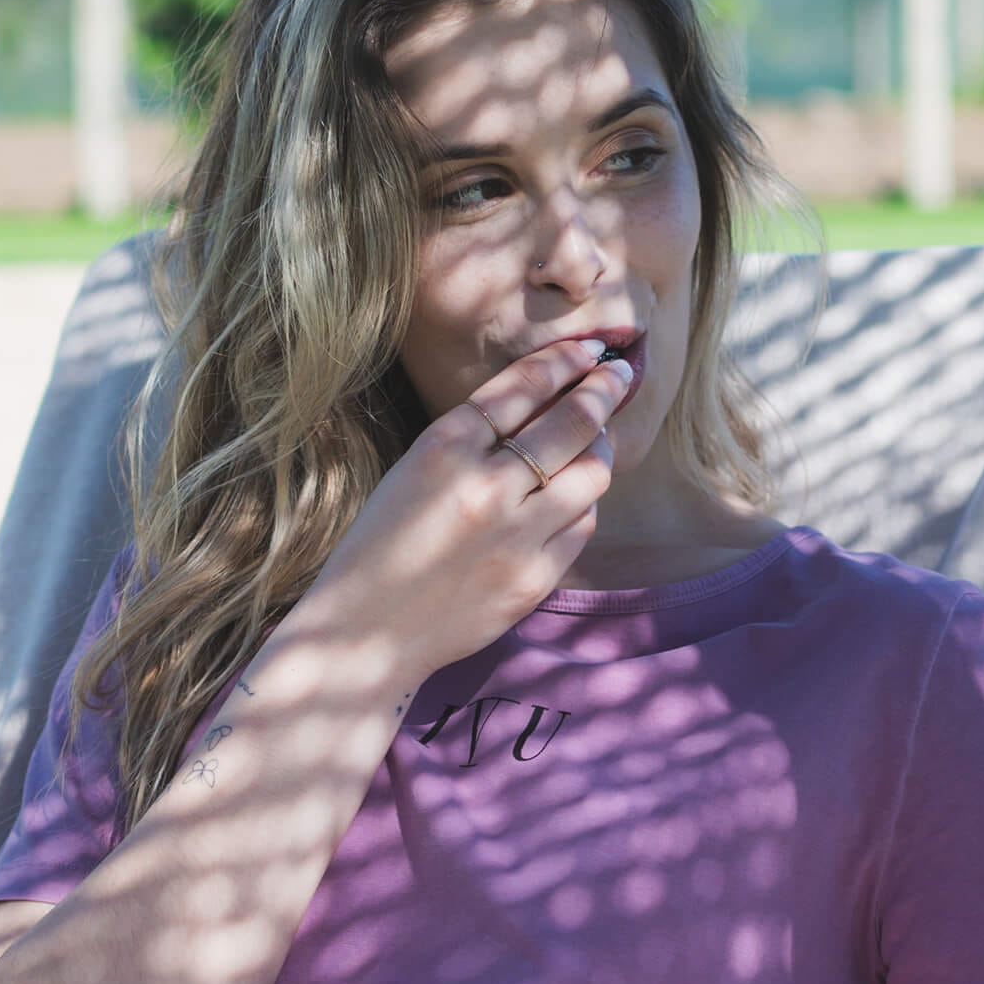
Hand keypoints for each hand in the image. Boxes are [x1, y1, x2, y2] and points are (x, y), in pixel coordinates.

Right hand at [308, 341, 631, 685]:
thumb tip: (544, 403)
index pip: (521, 387)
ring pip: (591, 473)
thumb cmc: (381, 547)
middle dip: (602, 390)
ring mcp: (514, 536)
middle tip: (617, 377)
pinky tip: (572, 499)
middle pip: (570, 423)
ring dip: (600, 448)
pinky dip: (583, 504)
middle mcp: (483, 487)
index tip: (588, 351)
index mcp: (442, 449)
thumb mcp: (411, 472)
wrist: (366, 632)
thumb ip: (469, 440)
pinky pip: (582, 525)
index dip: (563, 362)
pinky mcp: (534, 578)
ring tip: (596, 441)